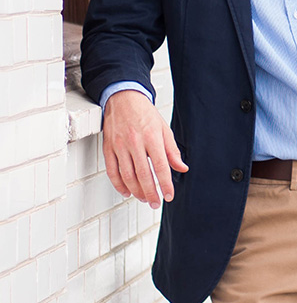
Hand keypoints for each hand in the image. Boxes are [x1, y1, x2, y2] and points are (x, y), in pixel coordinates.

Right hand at [102, 90, 187, 207]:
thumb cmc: (145, 114)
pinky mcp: (108, 148)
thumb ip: (172, 151)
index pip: (160, 166)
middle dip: (150, 193)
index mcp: (152, 137)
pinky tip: (126, 192)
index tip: (169, 195)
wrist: (123, 99)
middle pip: (142, 174)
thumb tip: (181, 168)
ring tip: (143, 199)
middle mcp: (135, 142)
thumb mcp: (164, 129)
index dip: (165, 184)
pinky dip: (118, 185)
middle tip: (155, 203)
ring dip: (136, 191)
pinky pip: (112, 171)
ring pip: (127, 175)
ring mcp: (119, 146)